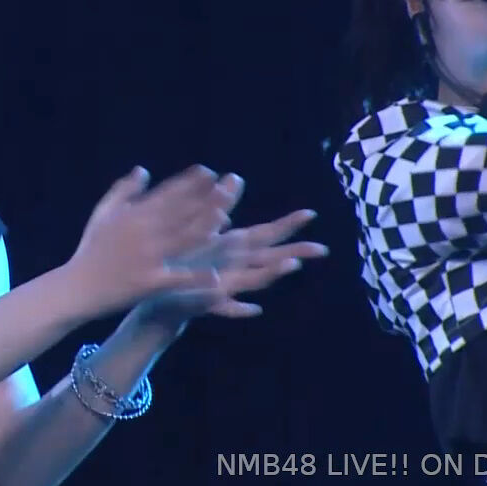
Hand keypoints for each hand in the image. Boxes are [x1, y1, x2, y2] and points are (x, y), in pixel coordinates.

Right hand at [60, 165, 234, 318]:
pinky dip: (195, 277)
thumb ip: (124, 190)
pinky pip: (176, 278)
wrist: (77, 287)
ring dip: (204, 228)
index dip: (188, 182)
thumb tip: (144, 170)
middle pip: (179, 213)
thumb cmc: (91, 249)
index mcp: (132, 215)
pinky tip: (215, 274)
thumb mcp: (102, 214)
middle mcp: (141, 232)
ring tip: (225, 217)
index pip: (165, 194)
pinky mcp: (148, 283)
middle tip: (229, 188)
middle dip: (204, 199)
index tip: (208, 171)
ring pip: (181, 240)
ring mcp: (146, 258)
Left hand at [132, 174, 327, 328]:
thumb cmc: (185, 257)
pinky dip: (240, 309)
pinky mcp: (211, 302)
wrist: (164, 292)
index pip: (267, 233)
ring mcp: (228, 285)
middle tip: (322, 248)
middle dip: (295, 251)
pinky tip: (255, 309)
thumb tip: (234, 176)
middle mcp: (237, 266)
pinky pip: (227, 307)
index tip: (310, 213)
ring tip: (291, 266)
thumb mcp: (203, 226)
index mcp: (236, 247)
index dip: (288, 224)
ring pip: (255, 280)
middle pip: (270, 257)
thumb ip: (221, 203)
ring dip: (273, 273)